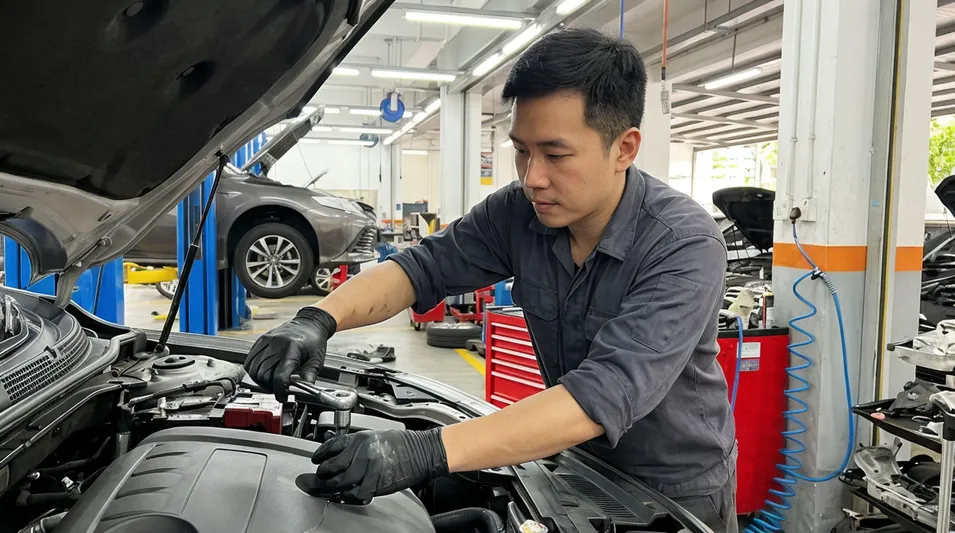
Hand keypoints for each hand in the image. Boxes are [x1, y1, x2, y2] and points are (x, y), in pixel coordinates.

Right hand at [244, 306, 335, 400]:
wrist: (309, 323)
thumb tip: (304, 390)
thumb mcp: (317, 359)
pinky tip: (263, 372)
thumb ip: (310, 376)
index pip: (280, 376)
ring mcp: (267, 341)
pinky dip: (253, 371)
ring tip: (271, 381)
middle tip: (278, 388)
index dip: (280, 391)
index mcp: (293, 349)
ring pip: (253, 369)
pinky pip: (249, 360)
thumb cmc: (313, 340)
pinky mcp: (260, 340)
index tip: (283, 397)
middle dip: (270, 387)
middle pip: (264, 375)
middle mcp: (277, 344)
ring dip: (260, 380)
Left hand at [299, 428, 448, 502]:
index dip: (320, 456)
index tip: (315, 461)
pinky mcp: (377, 483)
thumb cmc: (402, 444)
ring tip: (326, 490)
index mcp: (360, 438)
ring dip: (330, 489)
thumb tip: (337, 455)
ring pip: (340, 482)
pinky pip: (355, 494)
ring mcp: (369, 468)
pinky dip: (347, 497)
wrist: (422, 452)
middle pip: (331, 468)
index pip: (331, 447)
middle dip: (320, 476)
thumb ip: (355, 446)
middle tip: (315, 480)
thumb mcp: (375, 436)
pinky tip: (343, 496)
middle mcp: (362, 452)